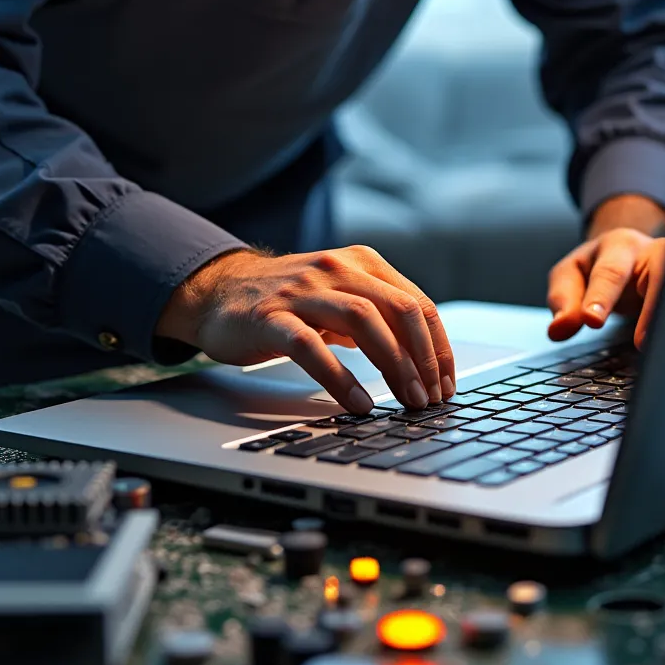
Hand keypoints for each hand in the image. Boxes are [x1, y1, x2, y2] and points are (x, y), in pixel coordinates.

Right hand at [156, 246, 454, 414]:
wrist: (218, 290)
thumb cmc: (286, 299)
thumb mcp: (338, 295)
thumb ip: (376, 315)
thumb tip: (422, 360)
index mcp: (360, 262)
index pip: (417, 303)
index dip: (439, 347)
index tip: (446, 383)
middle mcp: (335, 268)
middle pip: (398, 309)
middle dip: (424, 358)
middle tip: (431, 398)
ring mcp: (302, 291)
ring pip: (363, 320)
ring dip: (394, 365)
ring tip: (406, 400)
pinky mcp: (270, 317)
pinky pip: (311, 347)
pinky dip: (340, 378)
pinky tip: (358, 403)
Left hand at [547, 229, 664, 349]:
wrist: (629, 252)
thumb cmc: (596, 264)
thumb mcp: (570, 274)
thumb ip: (563, 300)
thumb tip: (558, 329)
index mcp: (619, 245)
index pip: (610, 272)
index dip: (601, 297)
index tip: (592, 321)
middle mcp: (655, 252)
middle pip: (661, 273)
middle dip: (651, 307)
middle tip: (641, 344)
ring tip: (660, 350)